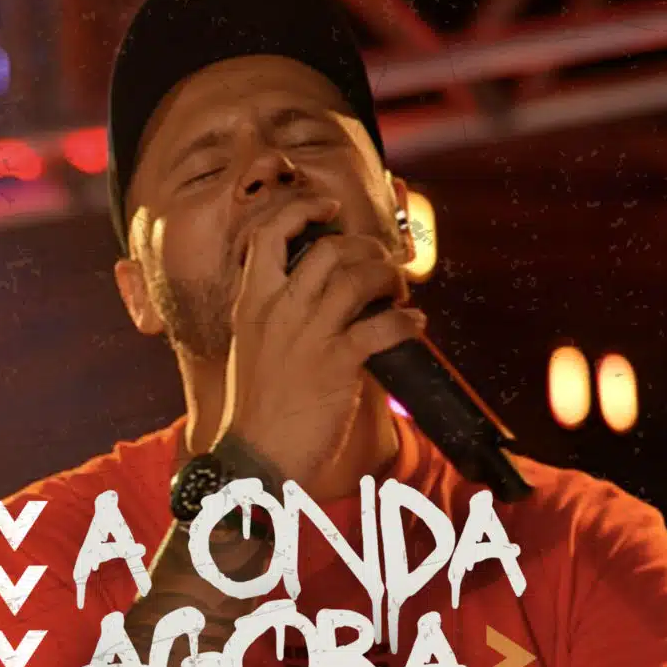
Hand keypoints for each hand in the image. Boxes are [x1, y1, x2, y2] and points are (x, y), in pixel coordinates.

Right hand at [215, 195, 425, 486]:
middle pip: (328, 248)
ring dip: (388, 277)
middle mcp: (277, 310)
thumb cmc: (257, 412)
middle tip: (381, 264)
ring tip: (399, 292)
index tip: (330, 207)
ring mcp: (306, 335)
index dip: (303, 209)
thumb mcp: (252, 350)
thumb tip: (320, 299)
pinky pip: (382, 326)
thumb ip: (276, 318)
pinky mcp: (335, 365)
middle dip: (365, 248)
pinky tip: (414, 328)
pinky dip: (405, 322)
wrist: (254, 460)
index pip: (269, 233)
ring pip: (357, 277)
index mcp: (252, 304)